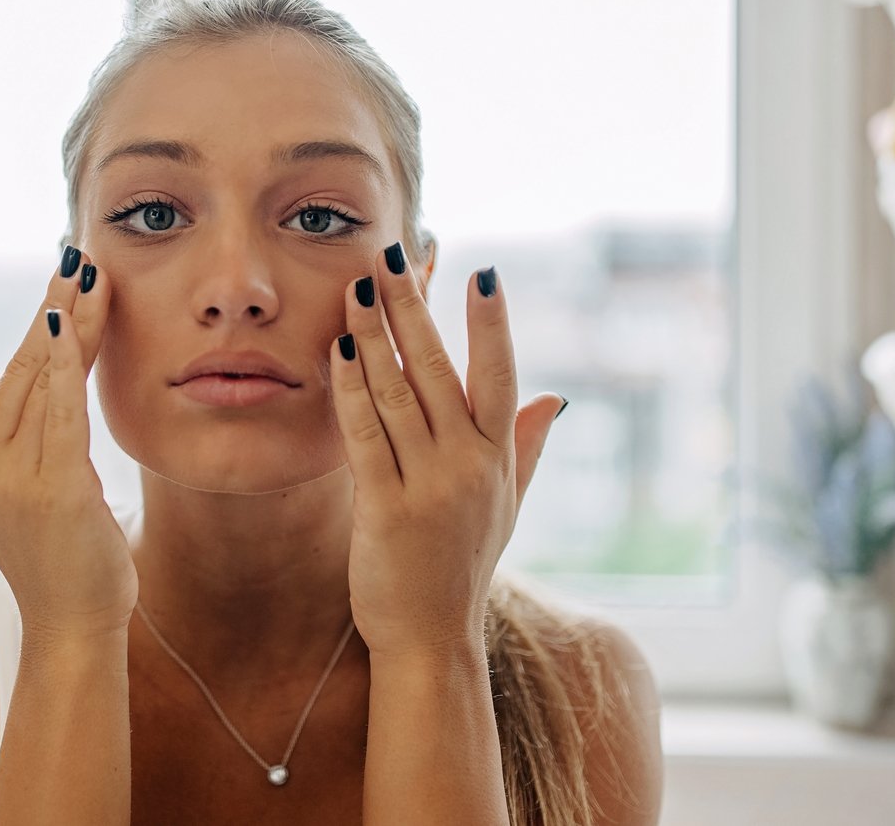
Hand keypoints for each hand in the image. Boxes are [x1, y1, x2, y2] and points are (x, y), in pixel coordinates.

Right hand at [0, 248, 137, 637]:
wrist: (70, 625)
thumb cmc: (50, 550)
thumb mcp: (12, 483)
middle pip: (16, 365)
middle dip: (46, 304)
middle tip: (71, 254)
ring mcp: (15, 478)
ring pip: (44, 378)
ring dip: (70, 319)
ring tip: (89, 271)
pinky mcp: (58, 489)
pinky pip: (62, 411)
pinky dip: (66, 363)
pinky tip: (69, 322)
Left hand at [331, 242, 565, 657]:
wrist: (432, 638)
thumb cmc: (463, 566)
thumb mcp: (507, 506)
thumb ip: (527, 447)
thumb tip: (556, 397)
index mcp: (498, 459)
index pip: (502, 376)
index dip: (493, 324)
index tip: (484, 272)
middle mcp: (468, 467)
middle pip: (439, 370)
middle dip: (414, 308)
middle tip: (393, 256)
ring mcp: (428, 487)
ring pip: (398, 393)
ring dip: (374, 335)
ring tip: (357, 288)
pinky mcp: (385, 509)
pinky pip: (365, 434)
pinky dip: (350, 389)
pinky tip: (338, 351)